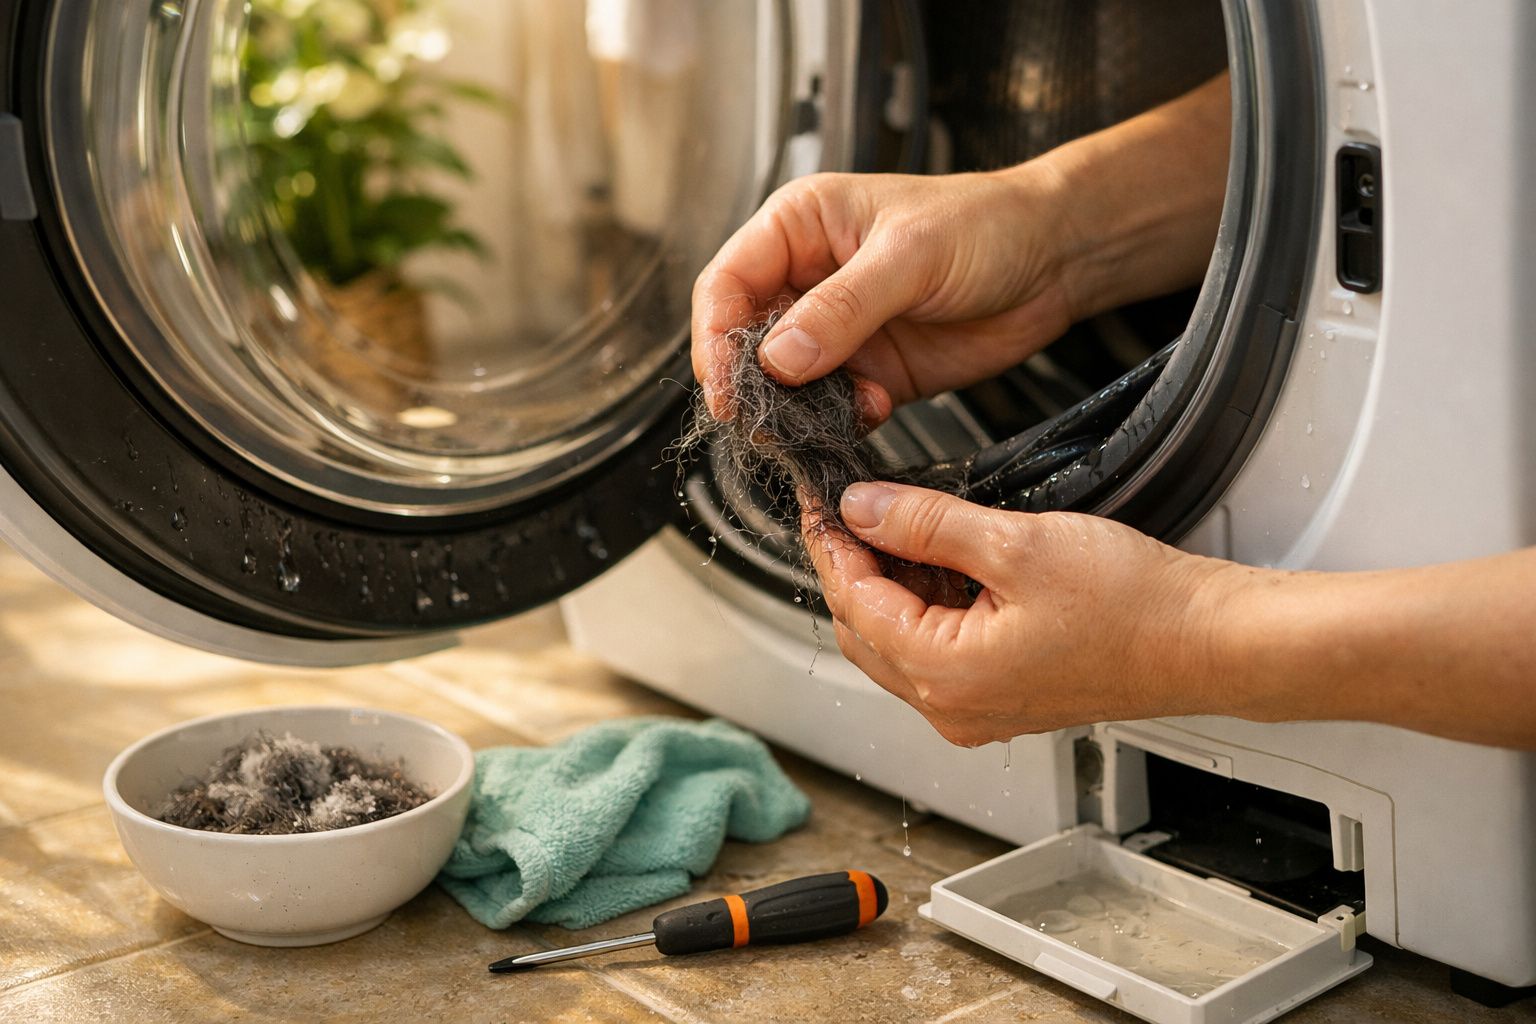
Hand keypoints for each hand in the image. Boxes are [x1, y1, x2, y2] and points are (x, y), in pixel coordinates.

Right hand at [691, 74, 1232, 424]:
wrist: (1056, 260)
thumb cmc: (987, 224)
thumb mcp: (911, 256)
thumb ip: (842, 309)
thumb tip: (779, 357)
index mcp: (800, 226)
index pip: (727, 283)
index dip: (714, 335)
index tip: (725, 384)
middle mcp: (808, 280)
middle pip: (745, 340)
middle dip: (752, 383)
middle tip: (764, 419)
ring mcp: (838, 331)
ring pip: (785, 384)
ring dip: (798, 410)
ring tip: (821, 419)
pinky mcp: (870, 373)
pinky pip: (832, 409)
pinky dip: (841, 421)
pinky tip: (872, 410)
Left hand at [803, 483, 1235, 745]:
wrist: (1207, 641)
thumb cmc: (1135, 606)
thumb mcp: (1013, 544)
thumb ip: (925, 524)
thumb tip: (862, 508)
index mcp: (945, 676)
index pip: (853, 603)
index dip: (830, 544)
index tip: (820, 500)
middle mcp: (953, 707)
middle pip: (865, 629)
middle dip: (852, 565)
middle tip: (850, 506)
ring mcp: (976, 709)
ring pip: (898, 642)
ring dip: (889, 585)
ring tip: (899, 523)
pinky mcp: (1001, 698)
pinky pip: (936, 653)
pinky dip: (926, 607)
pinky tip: (940, 562)